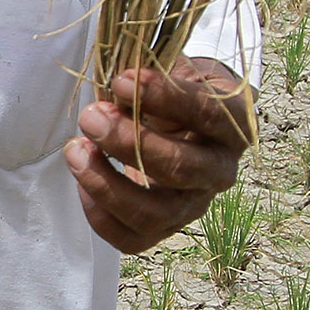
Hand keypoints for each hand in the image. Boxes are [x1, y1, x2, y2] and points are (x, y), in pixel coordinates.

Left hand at [64, 57, 254, 253]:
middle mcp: (221, 171)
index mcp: (234, 125)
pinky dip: (100, 216)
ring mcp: (194, 205)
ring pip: (154, 213)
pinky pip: (133, 240)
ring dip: (106, 184)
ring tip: (75, 151)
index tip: (121, 80)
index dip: (164, 97)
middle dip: (128, 142)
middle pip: (180, 168)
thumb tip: (118, 88)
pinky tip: (82, 181)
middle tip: (90, 116)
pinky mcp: (166, 227)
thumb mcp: (174, 69)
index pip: (208, 114)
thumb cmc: (174, 89)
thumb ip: (153, 76)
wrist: (181, 118)